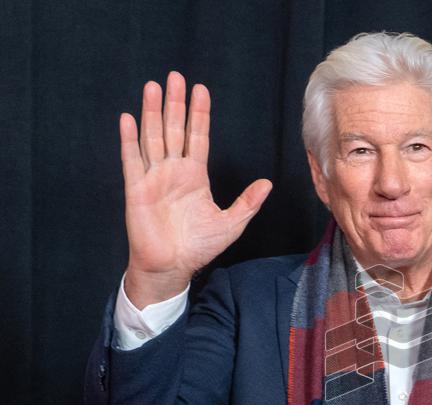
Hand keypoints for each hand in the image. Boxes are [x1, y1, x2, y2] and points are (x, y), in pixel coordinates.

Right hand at [120, 72, 271, 307]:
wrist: (172, 267)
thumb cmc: (198, 247)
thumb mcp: (231, 223)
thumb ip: (247, 202)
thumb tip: (267, 184)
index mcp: (194, 176)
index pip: (198, 137)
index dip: (199, 114)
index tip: (201, 90)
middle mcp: (173, 172)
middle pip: (173, 129)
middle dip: (175, 103)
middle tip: (176, 76)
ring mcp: (154, 178)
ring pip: (153, 137)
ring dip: (152, 112)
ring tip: (153, 87)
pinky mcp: (137, 189)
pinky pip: (132, 160)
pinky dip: (129, 139)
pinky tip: (129, 118)